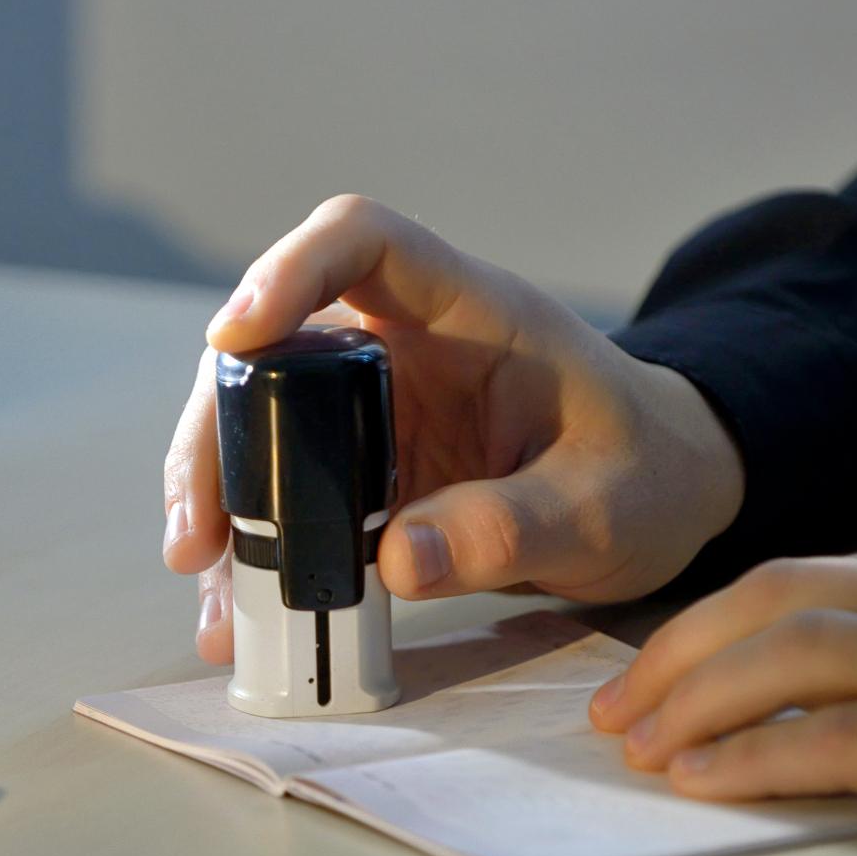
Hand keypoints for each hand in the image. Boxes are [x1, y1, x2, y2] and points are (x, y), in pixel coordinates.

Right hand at [162, 194, 746, 662]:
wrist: (659, 496)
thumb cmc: (647, 471)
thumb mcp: (605, 507)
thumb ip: (513, 526)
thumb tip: (397, 560)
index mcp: (467, 310)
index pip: (361, 240)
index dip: (291, 269)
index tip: (238, 336)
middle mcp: (401, 344)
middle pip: (274, 349)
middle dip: (218, 434)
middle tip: (197, 534)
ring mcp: (373, 408)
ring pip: (260, 425)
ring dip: (219, 503)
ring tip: (208, 594)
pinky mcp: (362, 470)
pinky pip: (287, 496)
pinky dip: (256, 552)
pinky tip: (238, 615)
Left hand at [591, 515, 856, 835]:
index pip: (811, 572)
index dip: (720, 620)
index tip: (668, 659)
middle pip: (774, 596)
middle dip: (678, 650)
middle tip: (620, 703)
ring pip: (788, 653)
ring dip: (693, 699)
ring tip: (641, 744)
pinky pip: (840, 736)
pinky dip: (757, 755)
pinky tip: (705, 779)